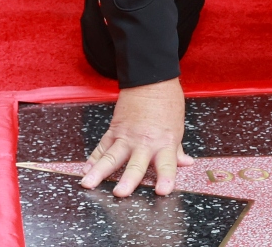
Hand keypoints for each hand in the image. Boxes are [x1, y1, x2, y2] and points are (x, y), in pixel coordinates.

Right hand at [79, 78, 192, 196]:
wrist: (150, 79)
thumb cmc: (166, 102)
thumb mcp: (177, 126)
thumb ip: (177, 149)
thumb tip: (186, 164)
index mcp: (165, 142)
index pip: (167, 164)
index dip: (165, 178)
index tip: (163, 191)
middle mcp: (145, 142)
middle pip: (136, 164)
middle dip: (128, 180)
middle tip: (120, 193)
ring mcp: (127, 136)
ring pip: (111, 156)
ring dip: (99, 171)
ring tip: (88, 183)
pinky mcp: (114, 129)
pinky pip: (102, 146)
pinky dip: (93, 158)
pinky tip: (85, 169)